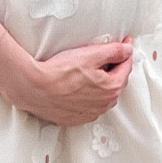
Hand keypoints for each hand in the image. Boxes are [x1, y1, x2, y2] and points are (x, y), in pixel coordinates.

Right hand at [0, 39, 132, 124]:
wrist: (34, 88)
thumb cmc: (59, 72)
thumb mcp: (90, 55)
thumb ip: (114, 51)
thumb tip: (127, 50)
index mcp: (111, 88)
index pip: (126, 68)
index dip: (126, 53)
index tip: (126, 44)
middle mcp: (103, 105)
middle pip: (115, 83)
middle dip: (114, 68)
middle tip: (107, 56)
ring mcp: (89, 113)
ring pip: (102, 96)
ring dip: (101, 84)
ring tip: (90, 71)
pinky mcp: (75, 118)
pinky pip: (88, 106)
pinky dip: (88, 96)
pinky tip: (78, 86)